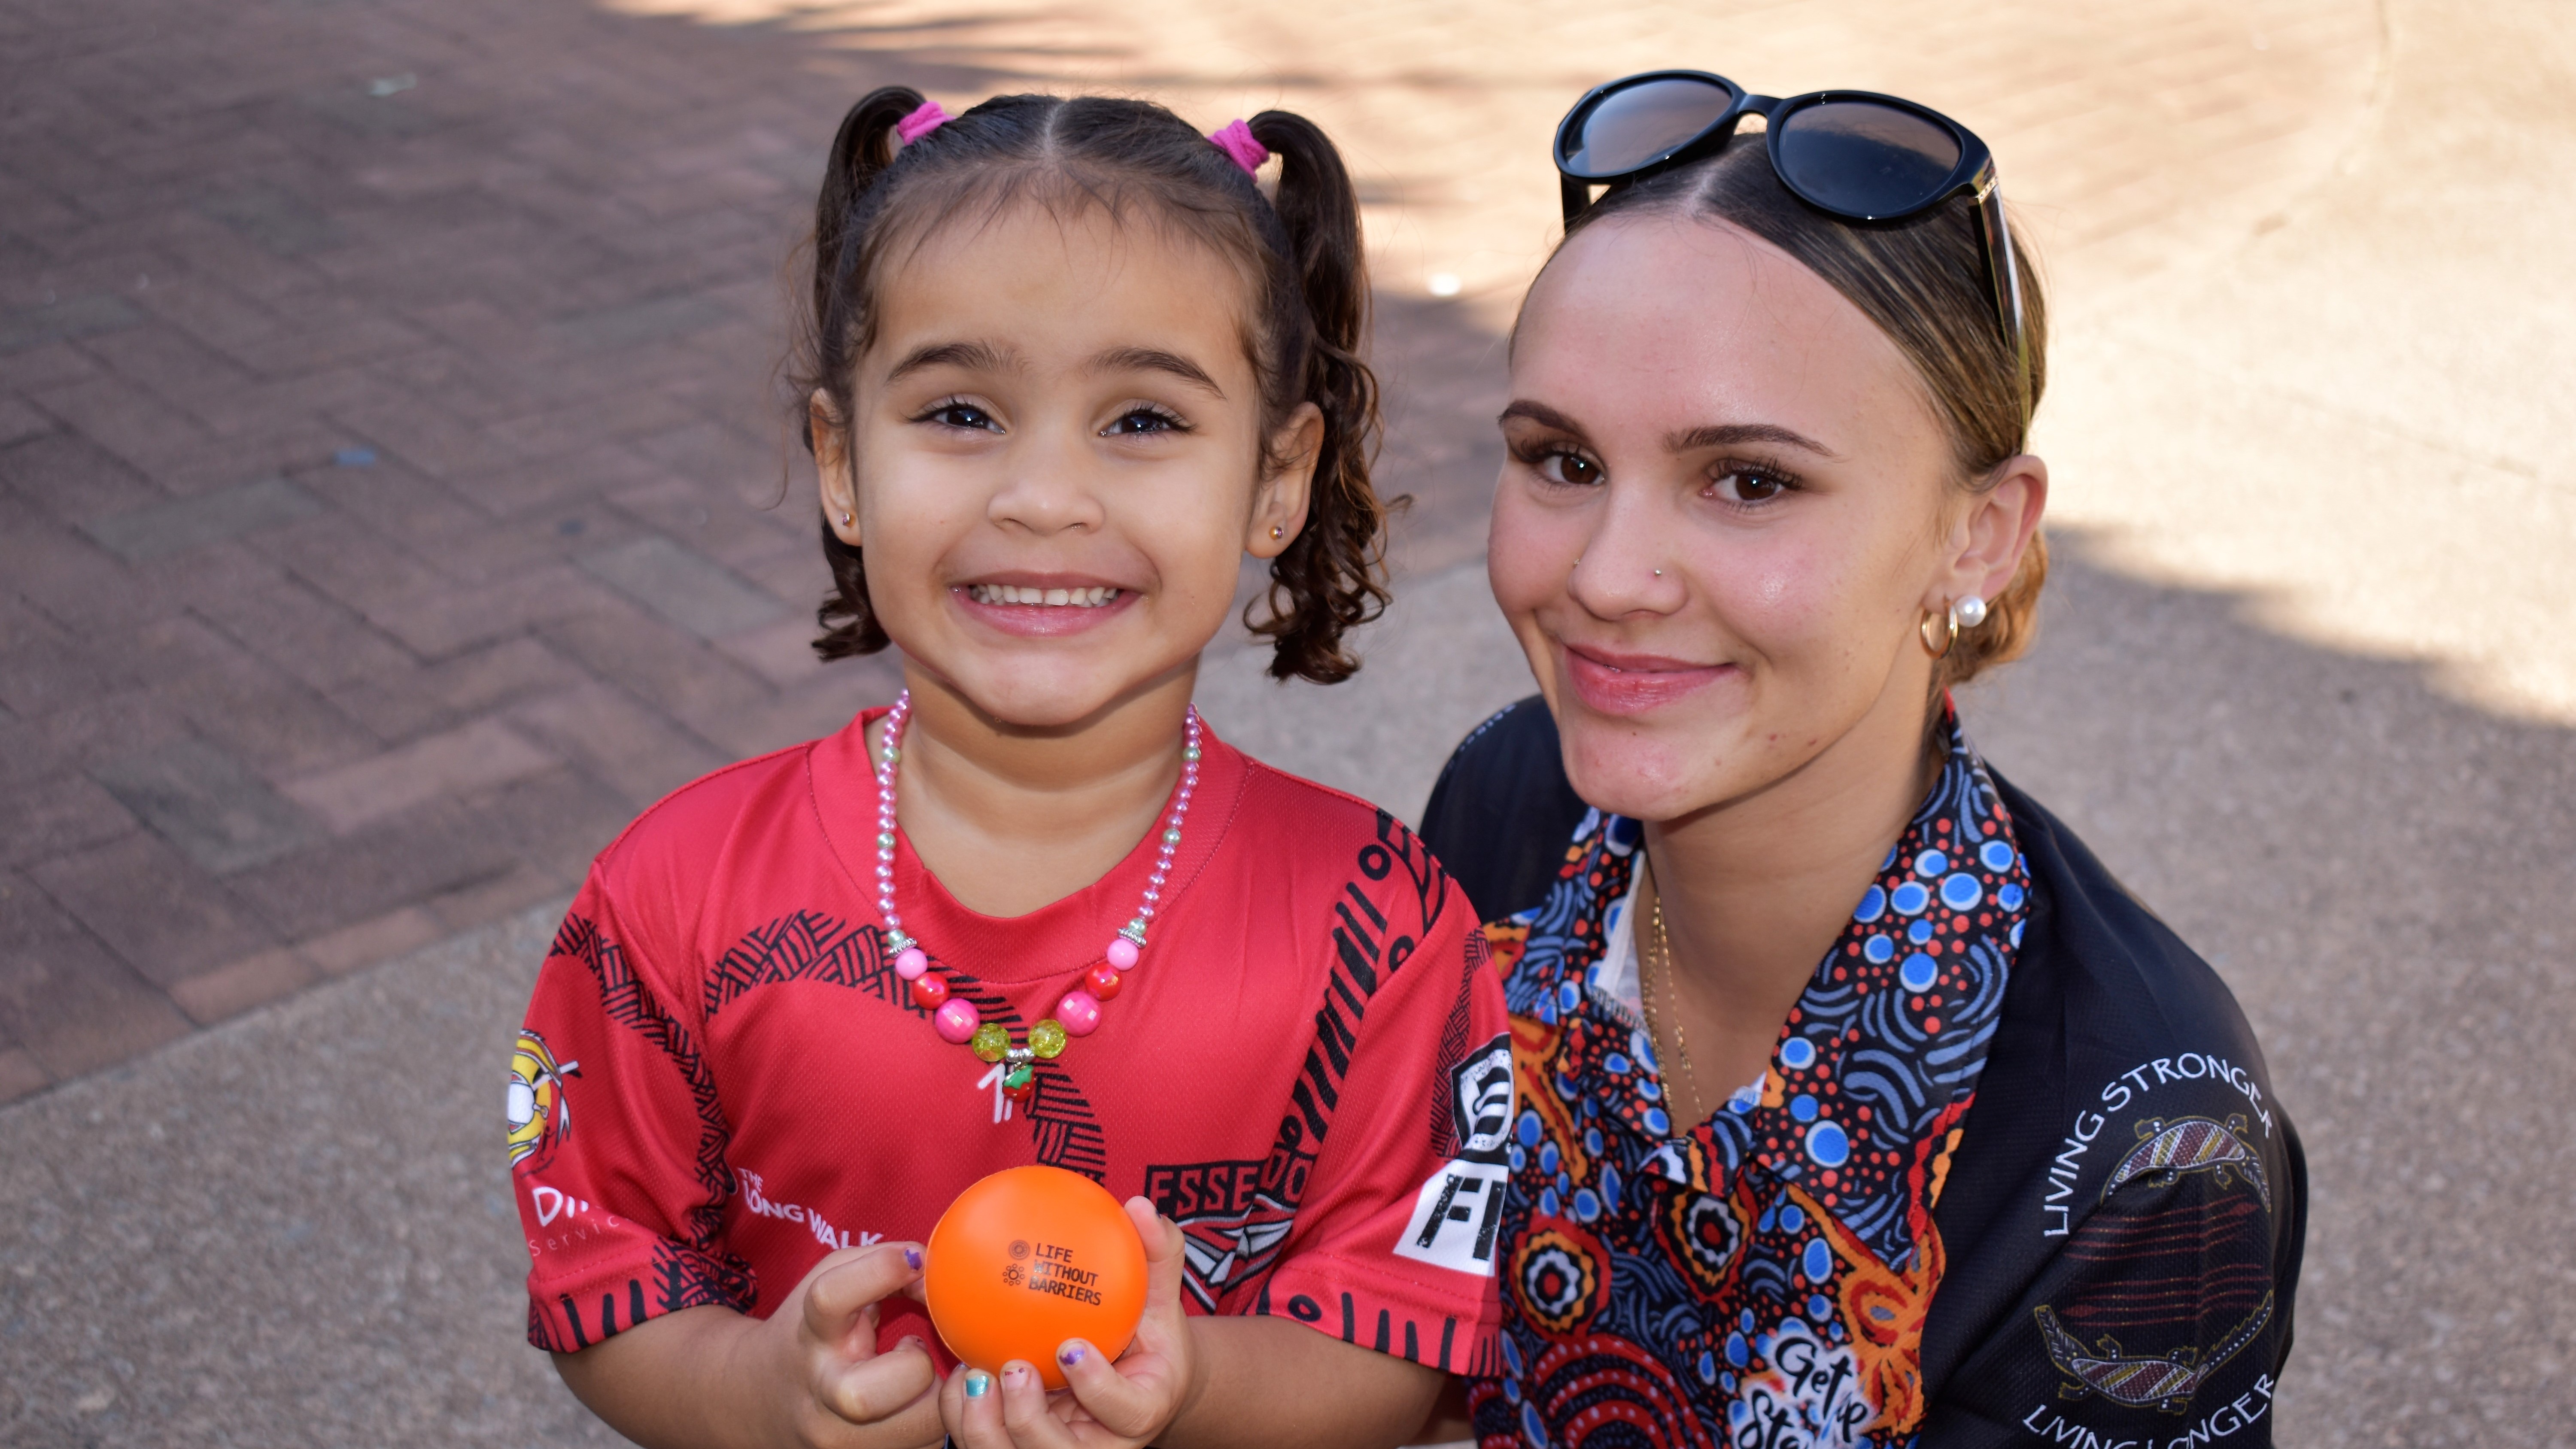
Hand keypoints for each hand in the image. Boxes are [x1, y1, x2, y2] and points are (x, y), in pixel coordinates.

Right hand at [744, 1240, 944, 1448]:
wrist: (762, 1397)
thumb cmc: (814, 1329)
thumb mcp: (832, 1280)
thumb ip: (880, 1263)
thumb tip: (935, 1272)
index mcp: (811, 1333)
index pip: (829, 1299)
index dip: (877, 1271)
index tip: (913, 1262)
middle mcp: (819, 1392)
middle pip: (866, 1396)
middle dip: (916, 1369)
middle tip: (915, 1353)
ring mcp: (835, 1440)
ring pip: (915, 1431)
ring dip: (935, 1400)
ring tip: (917, 1381)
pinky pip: (923, 1448)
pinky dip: (931, 1426)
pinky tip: (914, 1407)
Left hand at [939, 1198, 1197, 1448]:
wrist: (1140, 1381)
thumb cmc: (1150, 1332)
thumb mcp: (1160, 1294)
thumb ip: (1157, 1253)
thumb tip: (1139, 1206)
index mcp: (1143, 1411)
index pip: (1127, 1411)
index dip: (1098, 1388)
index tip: (1070, 1348)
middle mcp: (1102, 1448)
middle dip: (1030, 1421)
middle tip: (1013, 1366)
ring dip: (986, 1428)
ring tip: (970, 1378)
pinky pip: (987, 1448)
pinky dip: (963, 1420)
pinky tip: (952, 1379)